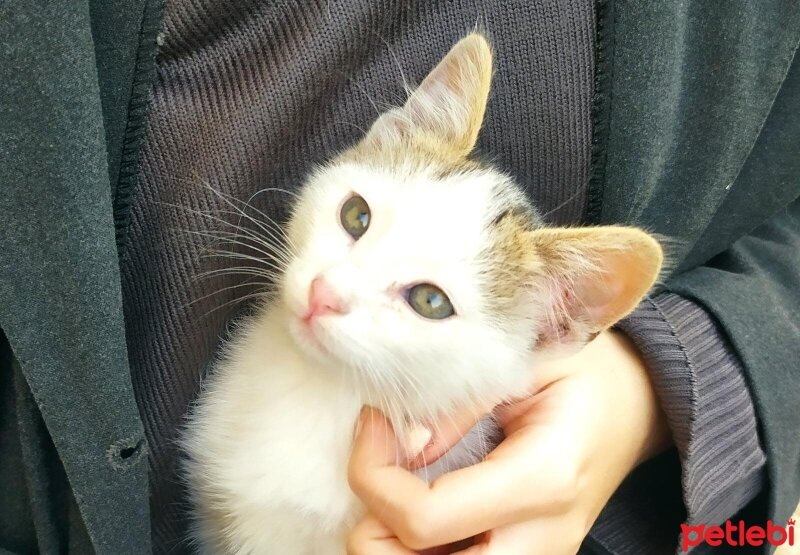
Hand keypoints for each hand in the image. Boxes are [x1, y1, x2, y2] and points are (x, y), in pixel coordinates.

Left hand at [346, 330, 671, 553]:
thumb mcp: (523, 363)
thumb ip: (456, 403)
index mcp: (543, 479)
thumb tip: (393, 439)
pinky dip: (418, 541)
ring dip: (393, 537)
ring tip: (397, 481)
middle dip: (373, 526)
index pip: (424, 519)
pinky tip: (420, 495)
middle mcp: (541, 537)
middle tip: (380, 465)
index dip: (374, 475)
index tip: (373, 424)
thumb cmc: (586, 373)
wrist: (635, 404)